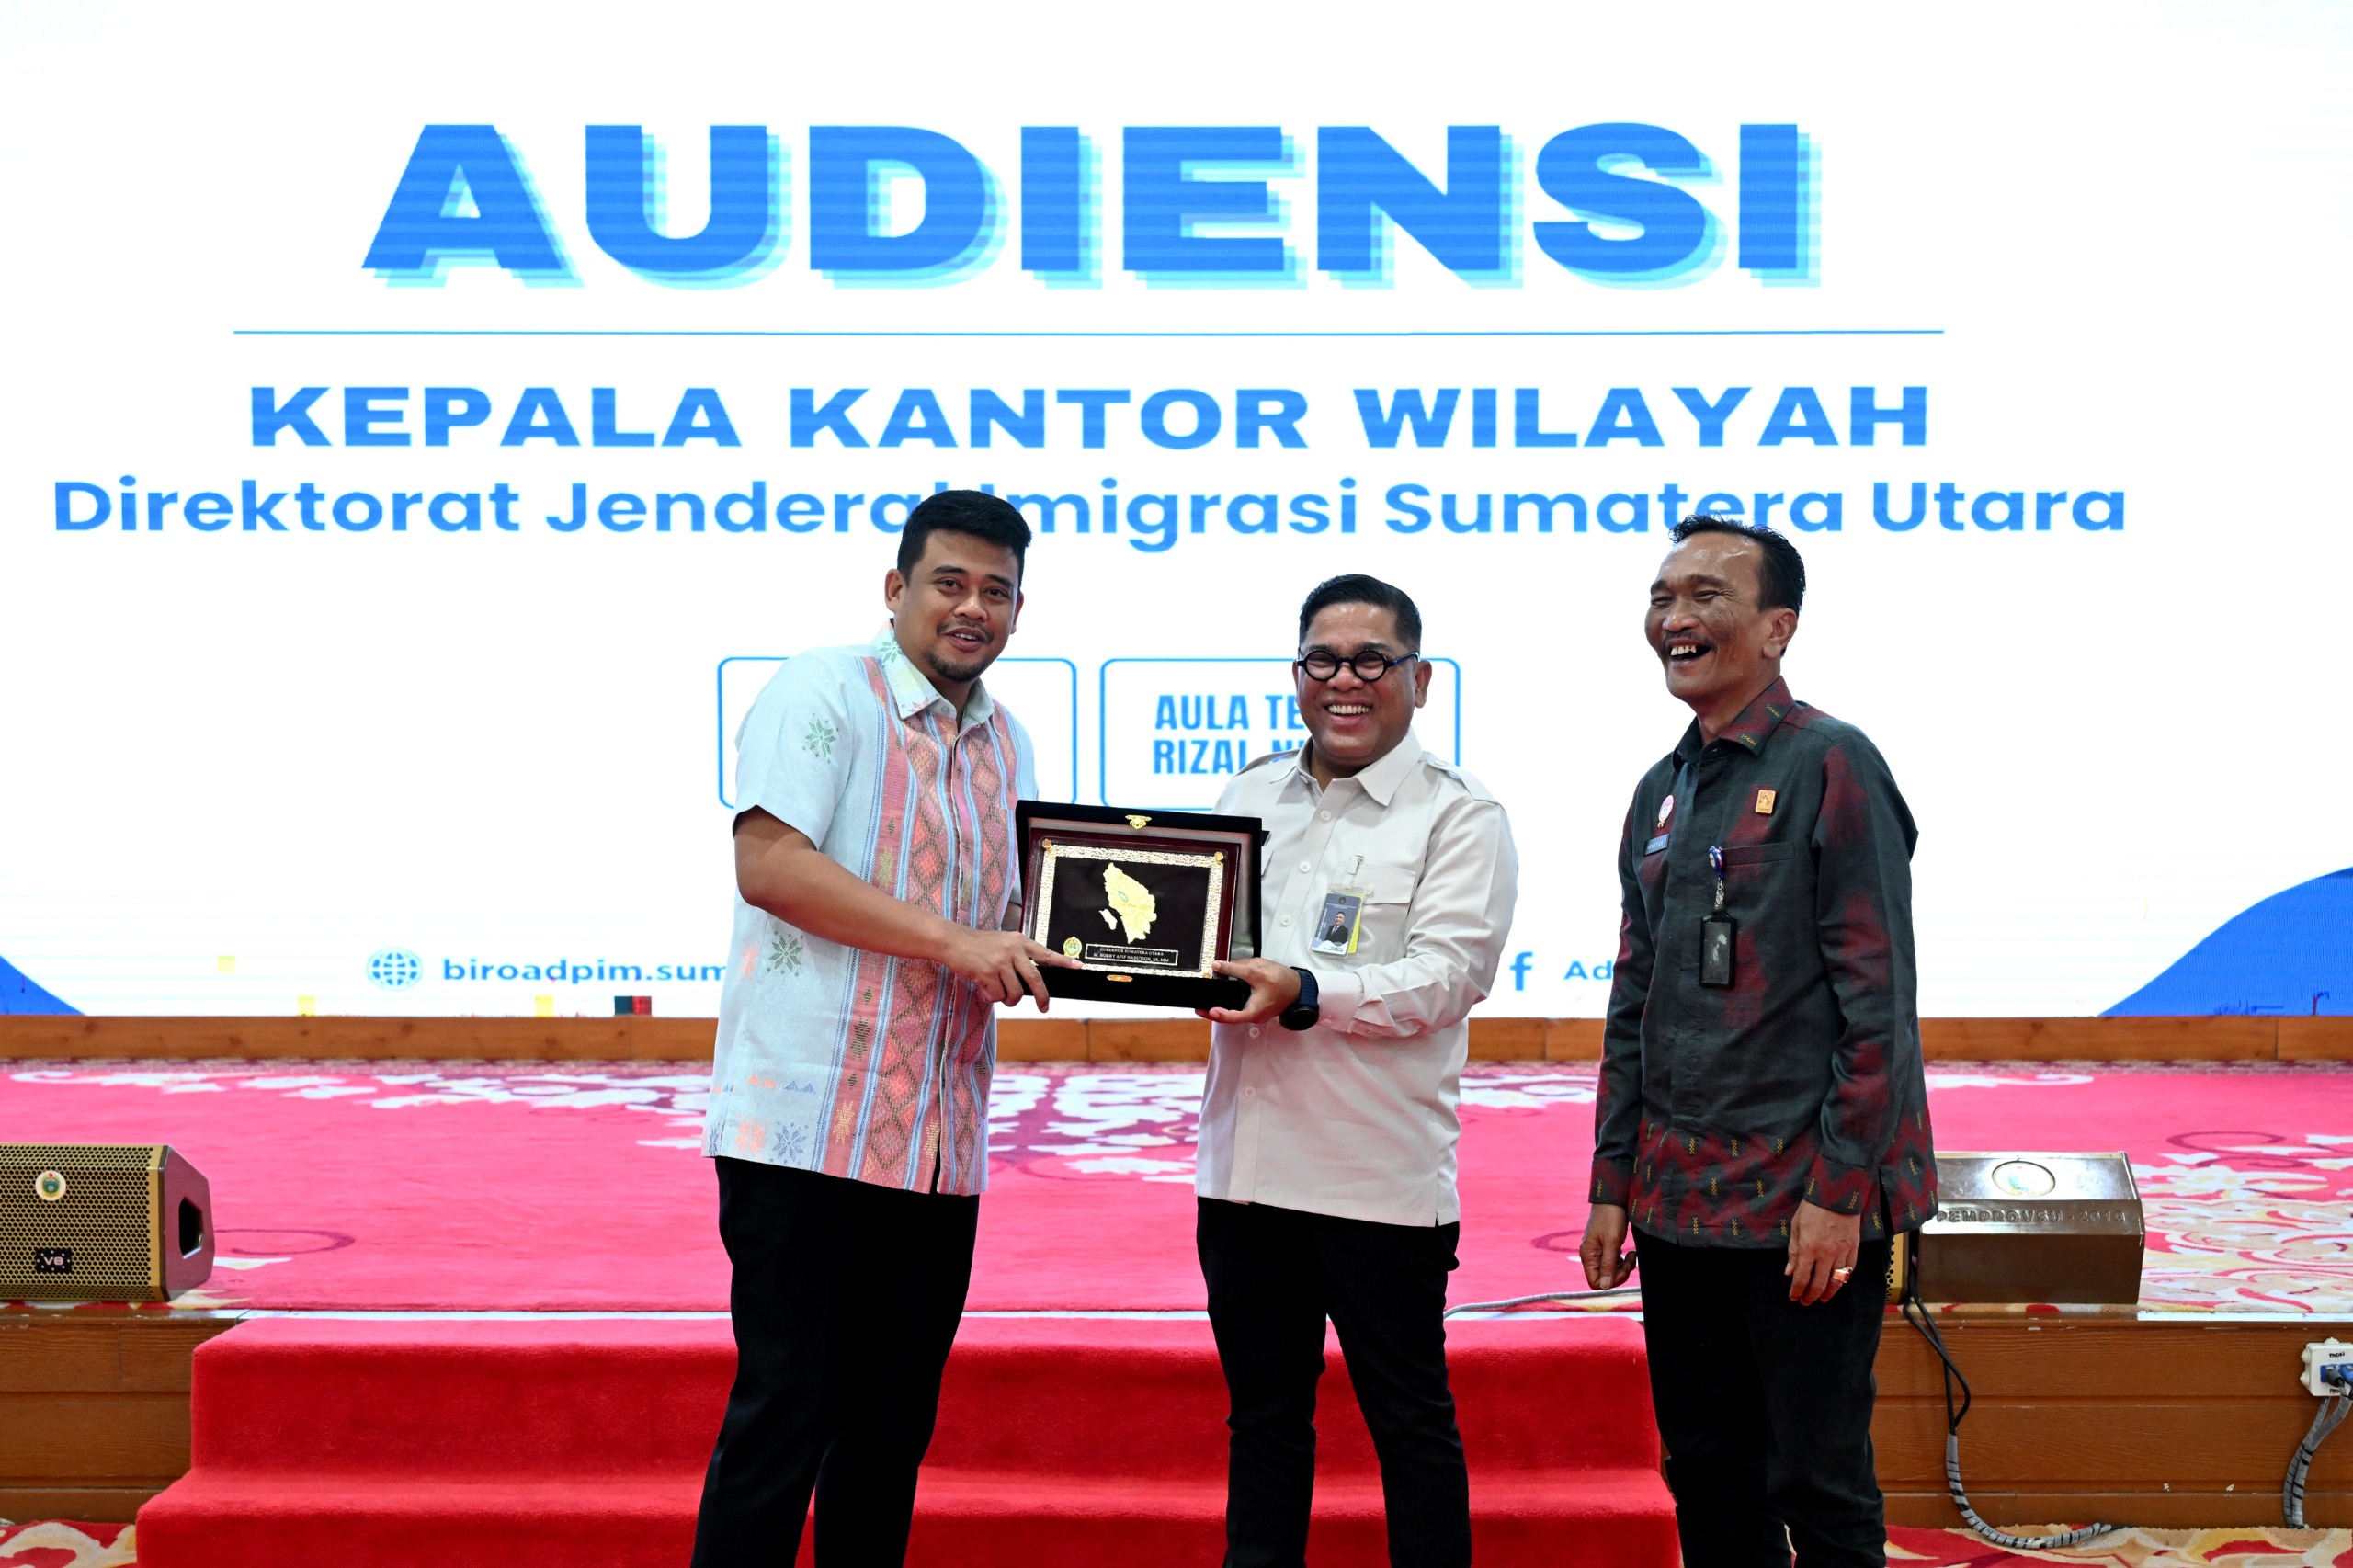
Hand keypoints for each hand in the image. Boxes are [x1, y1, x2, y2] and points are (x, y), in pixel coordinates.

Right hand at [943, 928, 1076, 1009]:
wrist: (953, 941)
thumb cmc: (978, 944)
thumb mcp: (1003, 942)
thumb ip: (1017, 956)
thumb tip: (1030, 982)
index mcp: (1020, 941)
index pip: (1045, 953)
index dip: (1062, 961)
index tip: (1078, 966)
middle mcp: (1013, 950)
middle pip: (1035, 980)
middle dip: (1042, 997)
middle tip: (1044, 1007)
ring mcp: (1001, 961)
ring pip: (1016, 992)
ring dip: (1009, 1000)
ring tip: (999, 994)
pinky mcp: (988, 972)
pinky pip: (998, 995)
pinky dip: (993, 997)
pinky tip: (985, 989)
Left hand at [1197, 958, 1301, 1024]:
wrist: (1298, 987)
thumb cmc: (1283, 981)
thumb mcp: (1258, 970)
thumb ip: (1236, 968)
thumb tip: (1218, 966)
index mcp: (1255, 1010)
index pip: (1234, 1017)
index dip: (1221, 1015)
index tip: (1209, 1010)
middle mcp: (1254, 1016)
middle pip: (1231, 1017)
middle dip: (1214, 1013)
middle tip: (1199, 1008)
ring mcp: (1255, 1014)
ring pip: (1235, 1014)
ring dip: (1221, 1009)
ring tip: (1205, 1004)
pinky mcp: (1256, 1009)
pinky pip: (1240, 1009)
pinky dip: (1230, 1006)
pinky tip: (1221, 1000)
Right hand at [1580, 1203, 1635, 1290]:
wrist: (1613, 1198)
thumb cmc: (1611, 1217)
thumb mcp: (1612, 1241)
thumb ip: (1608, 1264)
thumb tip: (1604, 1286)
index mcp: (1588, 1255)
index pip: (1595, 1282)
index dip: (1610, 1281)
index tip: (1622, 1269)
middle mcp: (1590, 1256)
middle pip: (1604, 1278)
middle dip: (1620, 1273)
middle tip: (1631, 1260)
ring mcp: (1598, 1252)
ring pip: (1610, 1272)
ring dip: (1623, 1267)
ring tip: (1632, 1255)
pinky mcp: (1606, 1247)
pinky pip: (1614, 1263)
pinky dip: (1623, 1261)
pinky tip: (1630, 1252)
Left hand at [1785, 1200, 1862, 1304]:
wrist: (1836, 1193)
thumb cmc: (1812, 1208)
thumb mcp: (1796, 1227)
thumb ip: (1793, 1251)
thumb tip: (1789, 1272)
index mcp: (1809, 1249)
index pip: (1802, 1278)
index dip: (1797, 1291)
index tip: (1794, 1298)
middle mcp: (1826, 1254)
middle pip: (1819, 1284)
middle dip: (1811, 1296)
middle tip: (1806, 1302)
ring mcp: (1842, 1252)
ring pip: (1837, 1280)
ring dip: (1829, 1292)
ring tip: (1822, 1298)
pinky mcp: (1854, 1247)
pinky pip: (1850, 1269)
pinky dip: (1844, 1279)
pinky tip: (1838, 1283)